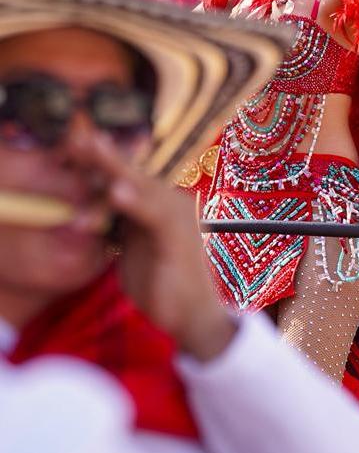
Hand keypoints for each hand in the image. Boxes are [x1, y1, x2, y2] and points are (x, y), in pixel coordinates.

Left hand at [76, 131, 235, 360]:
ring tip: (92, 148)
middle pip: (131, 173)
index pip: (124, 176)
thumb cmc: (161, 283)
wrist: (193, 316)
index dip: (98, 160)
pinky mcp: (180, 235)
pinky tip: (117, 191)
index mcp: (155, 205)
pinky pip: (154, 214)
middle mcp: (168, 203)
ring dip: (114, 168)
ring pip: (141, 186)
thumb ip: (118, 224)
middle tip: (77, 136)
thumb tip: (91, 207)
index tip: (70, 145)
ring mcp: (176, 216)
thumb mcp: (131, 248)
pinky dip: (136, 201)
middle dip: (102, 154)